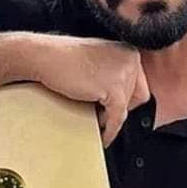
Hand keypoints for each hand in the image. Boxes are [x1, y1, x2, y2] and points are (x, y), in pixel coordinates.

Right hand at [30, 35, 150, 147]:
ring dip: (110, 117)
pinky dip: (110, 130)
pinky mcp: (113, 89)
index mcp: (129, 52)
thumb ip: (116, 74)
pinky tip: (102, 135)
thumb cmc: (66, 60)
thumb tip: (126, 103)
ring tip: (96, 119)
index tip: (115, 109)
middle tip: (102, 114)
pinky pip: (117, 117)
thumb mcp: (100, 61)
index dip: (126, 99)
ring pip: (126, 109)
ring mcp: (124, 73)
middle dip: (119, 108)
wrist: (47, 56)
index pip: (140, 84)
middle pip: (138, 98)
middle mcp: (131, 60)